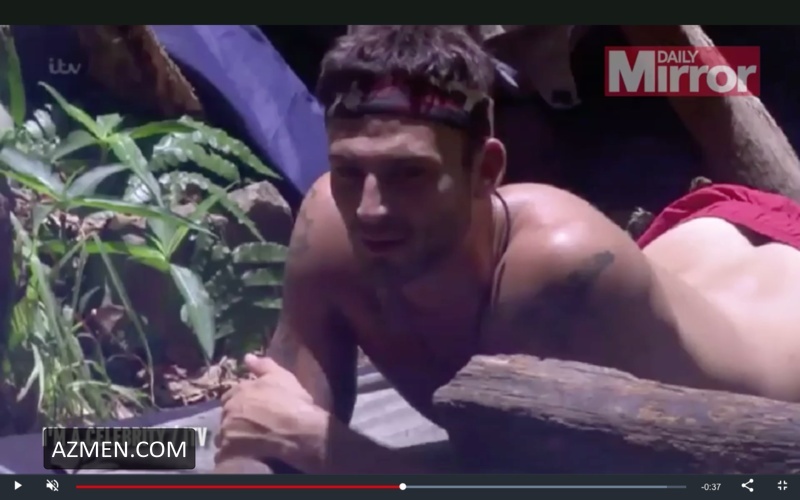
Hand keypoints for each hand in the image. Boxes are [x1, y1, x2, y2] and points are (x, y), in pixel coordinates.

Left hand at [215, 354, 328, 471]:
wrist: (298, 429)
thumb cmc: (292, 401)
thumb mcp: (281, 377)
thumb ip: (263, 366)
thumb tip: (247, 356)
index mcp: (239, 390)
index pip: (230, 395)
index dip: (240, 402)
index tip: (251, 408)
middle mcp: (229, 408)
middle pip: (226, 415)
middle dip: (234, 418)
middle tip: (250, 425)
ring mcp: (228, 430)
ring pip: (223, 435)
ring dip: (231, 437)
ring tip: (247, 443)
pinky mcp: (231, 451)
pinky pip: (224, 455)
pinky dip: (231, 455)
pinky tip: (242, 456)